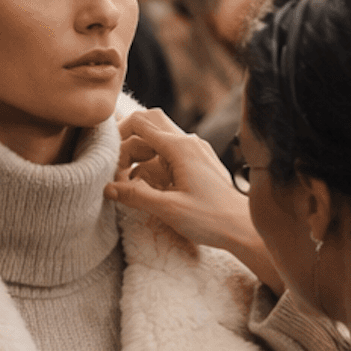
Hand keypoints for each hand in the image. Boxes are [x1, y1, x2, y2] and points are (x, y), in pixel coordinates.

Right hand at [104, 109, 283, 291]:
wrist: (242, 227)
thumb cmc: (211, 219)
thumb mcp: (169, 209)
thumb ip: (136, 196)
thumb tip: (108, 189)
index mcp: (180, 148)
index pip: (140, 123)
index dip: (118, 138)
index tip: (108, 161)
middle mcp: (188, 142)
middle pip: (148, 125)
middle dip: (128, 143)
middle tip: (118, 170)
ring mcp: (195, 151)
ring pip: (157, 140)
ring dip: (140, 157)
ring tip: (132, 186)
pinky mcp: (198, 162)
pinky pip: (169, 154)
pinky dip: (154, 165)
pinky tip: (151, 188)